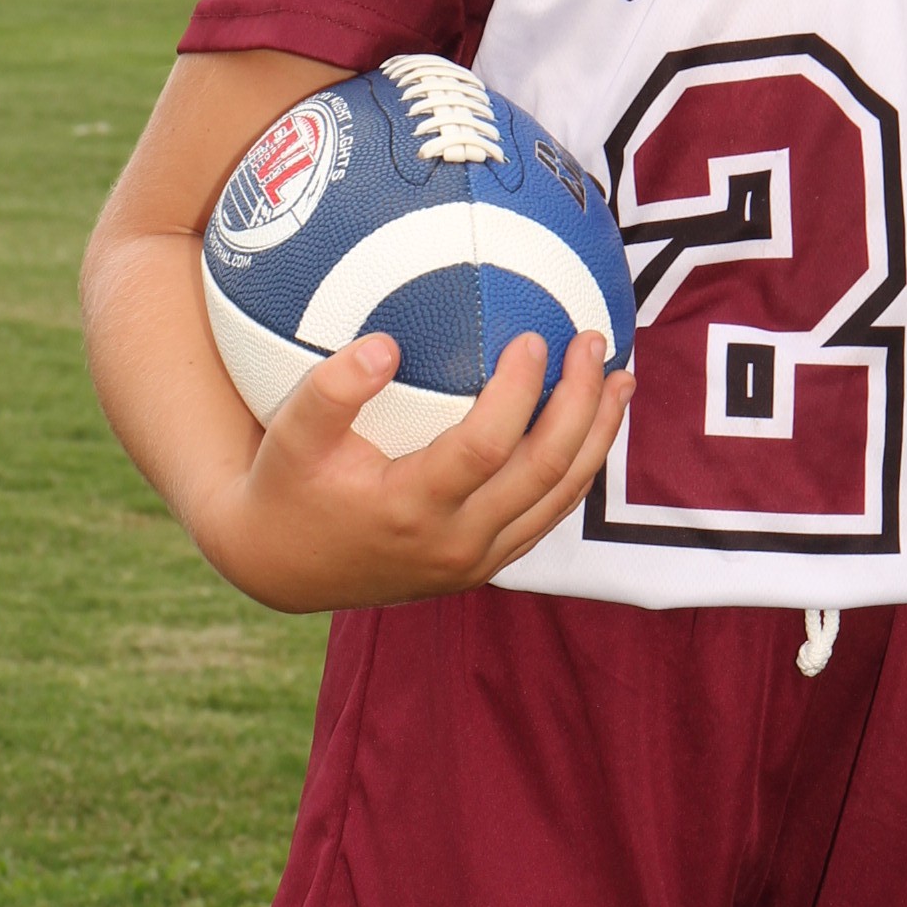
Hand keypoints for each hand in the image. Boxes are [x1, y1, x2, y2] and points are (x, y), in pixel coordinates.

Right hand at [193, 328, 632, 611]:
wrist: (285, 568)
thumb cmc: (288, 488)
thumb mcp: (290, 438)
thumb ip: (330, 389)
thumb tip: (384, 343)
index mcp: (410, 509)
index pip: (486, 448)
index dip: (518, 392)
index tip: (533, 338)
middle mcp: (454, 543)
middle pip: (543, 472)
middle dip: (580, 404)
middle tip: (594, 343)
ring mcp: (477, 561)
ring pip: (559, 498)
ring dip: (597, 437)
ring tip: (621, 379)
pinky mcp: (486, 565)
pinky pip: (548, 514)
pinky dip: (578, 468)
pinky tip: (592, 424)